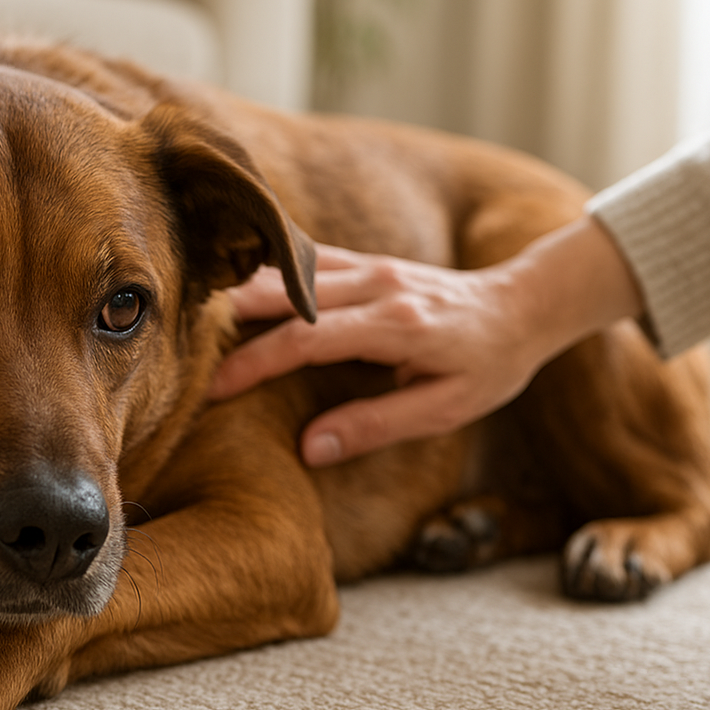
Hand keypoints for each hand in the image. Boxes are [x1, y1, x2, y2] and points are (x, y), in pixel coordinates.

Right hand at [209, 218, 642, 465]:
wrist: (524, 305)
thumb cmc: (491, 365)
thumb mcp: (447, 409)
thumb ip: (377, 425)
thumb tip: (311, 447)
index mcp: (396, 325)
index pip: (304, 339)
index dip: (253, 365)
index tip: (214, 392)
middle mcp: (376, 285)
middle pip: (283, 297)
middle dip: (228, 327)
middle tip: (184, 358)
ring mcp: (369, 266)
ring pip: (286, 274)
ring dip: (239, 297)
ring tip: (193, 325)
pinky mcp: (365, 261)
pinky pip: (304, 262)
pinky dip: (266, 277)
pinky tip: (233, 293)